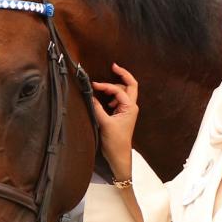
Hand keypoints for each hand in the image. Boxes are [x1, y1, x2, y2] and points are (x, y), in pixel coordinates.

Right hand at [92, 63, 138, 180]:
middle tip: (113, 66)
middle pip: (130, 85)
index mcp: (130, 107)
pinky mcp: (122, 115)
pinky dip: (113, 96)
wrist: (119, 156)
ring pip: (125, 92)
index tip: (93, 86)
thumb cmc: (115, 141)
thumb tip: (90, 95)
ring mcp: (127, 111)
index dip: (105, 85)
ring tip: (103, 88)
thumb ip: (97, 108)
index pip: (118, 90)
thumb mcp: (104, 123)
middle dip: (122, 75)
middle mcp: (131, 107)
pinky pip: (119, 100)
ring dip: (115, 87)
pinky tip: (105, 101)